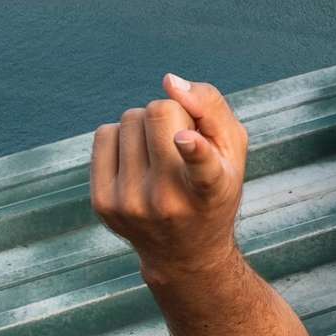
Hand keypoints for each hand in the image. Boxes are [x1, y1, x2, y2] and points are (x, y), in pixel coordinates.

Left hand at [90, 72, 246, 281]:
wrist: (184, 253)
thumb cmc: (215, 187)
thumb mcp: (232, 150)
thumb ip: (212, 106)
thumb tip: (169, 82)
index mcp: (211, 190)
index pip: (202, 167)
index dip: (193, 149)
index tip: (184, 140)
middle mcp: (168, 200)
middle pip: (158, 113)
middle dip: (172, 112)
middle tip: (180, 139)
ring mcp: (130, 204)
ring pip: (129, 118)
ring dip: (146, 125)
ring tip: (160, 155)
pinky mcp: (102, 204)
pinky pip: (104, 133)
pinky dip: (122, 136)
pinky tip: (137, 161)